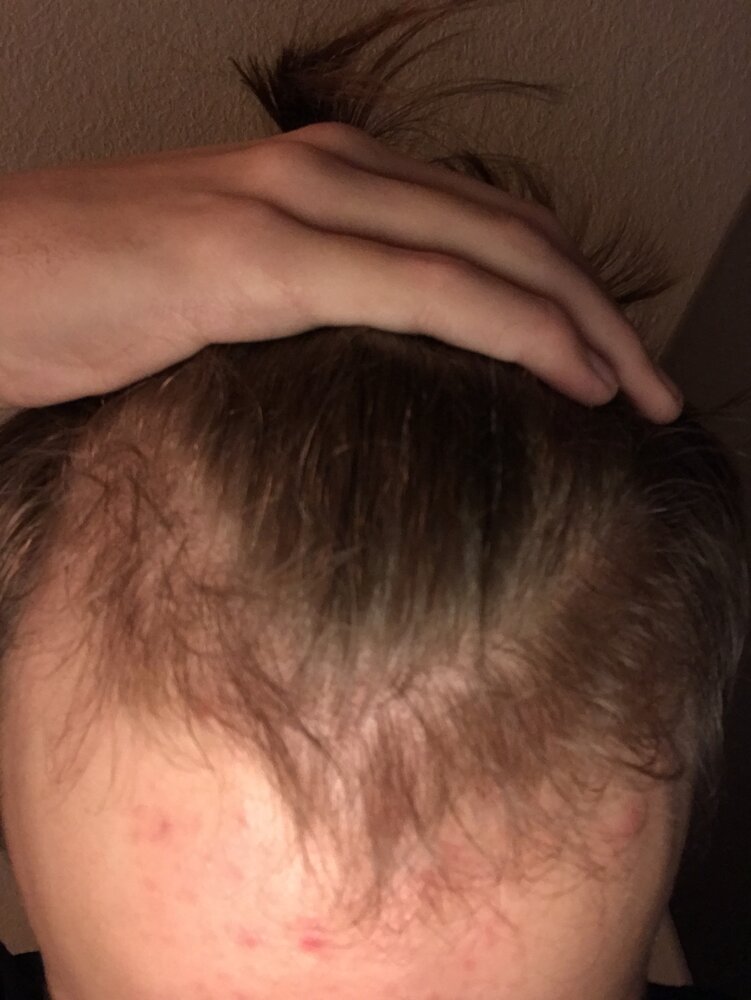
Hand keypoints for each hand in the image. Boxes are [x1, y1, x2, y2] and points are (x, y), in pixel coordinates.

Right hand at [0, 122, 681, 419]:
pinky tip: (575, 374)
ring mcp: (296, 203)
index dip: (562, 293)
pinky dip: (518, 329)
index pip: (480, 228)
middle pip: (511, 233)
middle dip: (601, 310)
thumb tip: (372, 379)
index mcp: (319, 182)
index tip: (610, 363)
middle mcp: (323, 171)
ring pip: (492, 253)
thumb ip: (309, 320)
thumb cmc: (84, 304)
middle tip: (657, 387)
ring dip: (587, 323)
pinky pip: (429, 289)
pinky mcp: (263, 256)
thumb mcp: (224, 307)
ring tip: (643, 393)